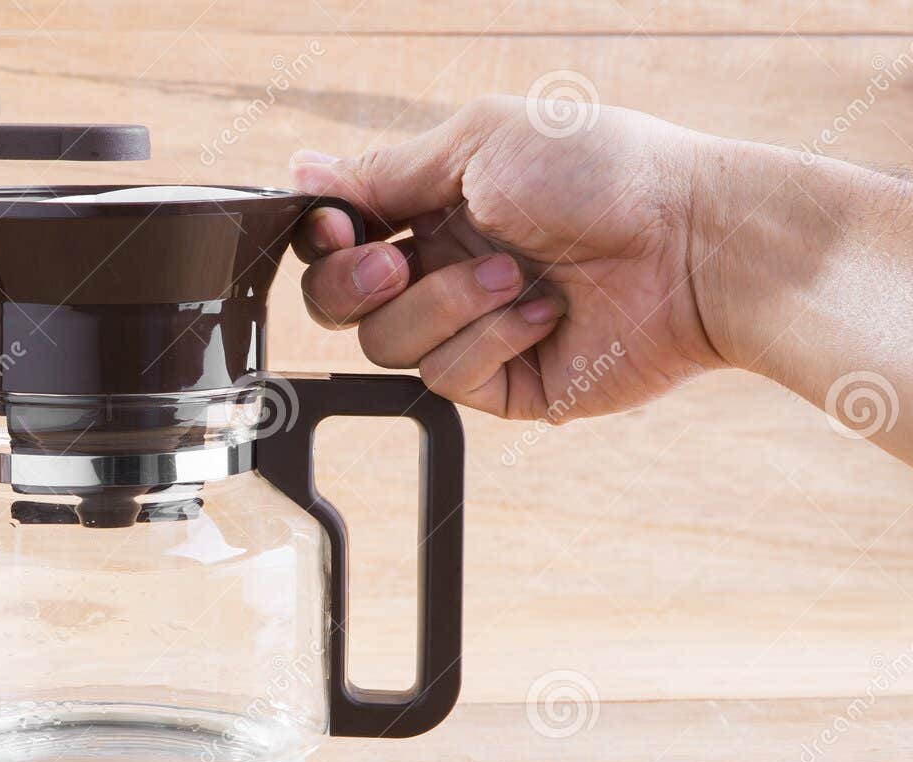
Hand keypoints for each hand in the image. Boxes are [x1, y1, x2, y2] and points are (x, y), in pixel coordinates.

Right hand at [291, 96, 724, 421]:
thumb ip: (383, 170)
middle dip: (354, 286)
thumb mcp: (480, 144)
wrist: (692, 245)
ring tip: (516, 275)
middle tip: (395, 266)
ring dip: (446, 305)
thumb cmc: (604, 173)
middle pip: (340, 302)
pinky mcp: (502, 383)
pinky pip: (445, 378)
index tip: (339, 228)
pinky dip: (491, 339)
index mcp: (433, 205)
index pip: (338, 238)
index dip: (324, 240)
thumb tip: (302, 171)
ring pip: (386, 344)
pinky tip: (546, 313)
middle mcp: (442, 268)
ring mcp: (470, 327)